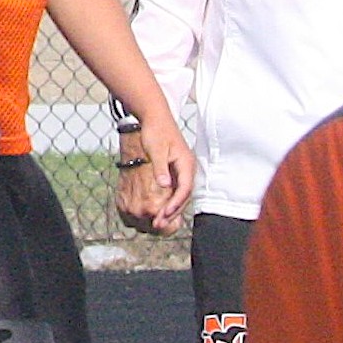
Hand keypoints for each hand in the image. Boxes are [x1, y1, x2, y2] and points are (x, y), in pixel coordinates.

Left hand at [114, 119, 195, 234]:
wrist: (154, 117)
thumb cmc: (156, 131)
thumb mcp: (156, 149)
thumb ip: (160, 168)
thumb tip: (165, 185)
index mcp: (186, 164)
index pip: (185, 189)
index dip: (176, 204)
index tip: (165, 214)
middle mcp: (187, 169)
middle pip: (184, 196)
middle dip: (172, 212)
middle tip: (158, 224)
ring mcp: (181, 171)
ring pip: (180, 195)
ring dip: (170, 209)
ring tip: (158, 222)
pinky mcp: (175, 172)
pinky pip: (174, 191)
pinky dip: (168, 202)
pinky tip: (159, 210)